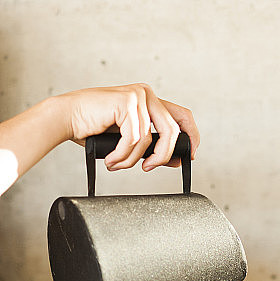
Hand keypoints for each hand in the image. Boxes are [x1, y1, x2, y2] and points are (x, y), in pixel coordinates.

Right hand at [57, 82, 199, 170]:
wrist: (67, 118)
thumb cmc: (94, 129)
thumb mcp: (130, 141)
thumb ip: (152, 147)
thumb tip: (176, 160)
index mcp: (150, 101)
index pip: (182, 116)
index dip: (191, 136)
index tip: (189, 157)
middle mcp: (146, 94)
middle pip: (172, 130)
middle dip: (162, 156)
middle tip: (149, 168)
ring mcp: (137, 96)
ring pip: (150, 139)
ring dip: (133, 159)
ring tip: (118, 163)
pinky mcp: (126, 101)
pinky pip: (133, 139)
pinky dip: (122, 155)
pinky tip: (111, 159)